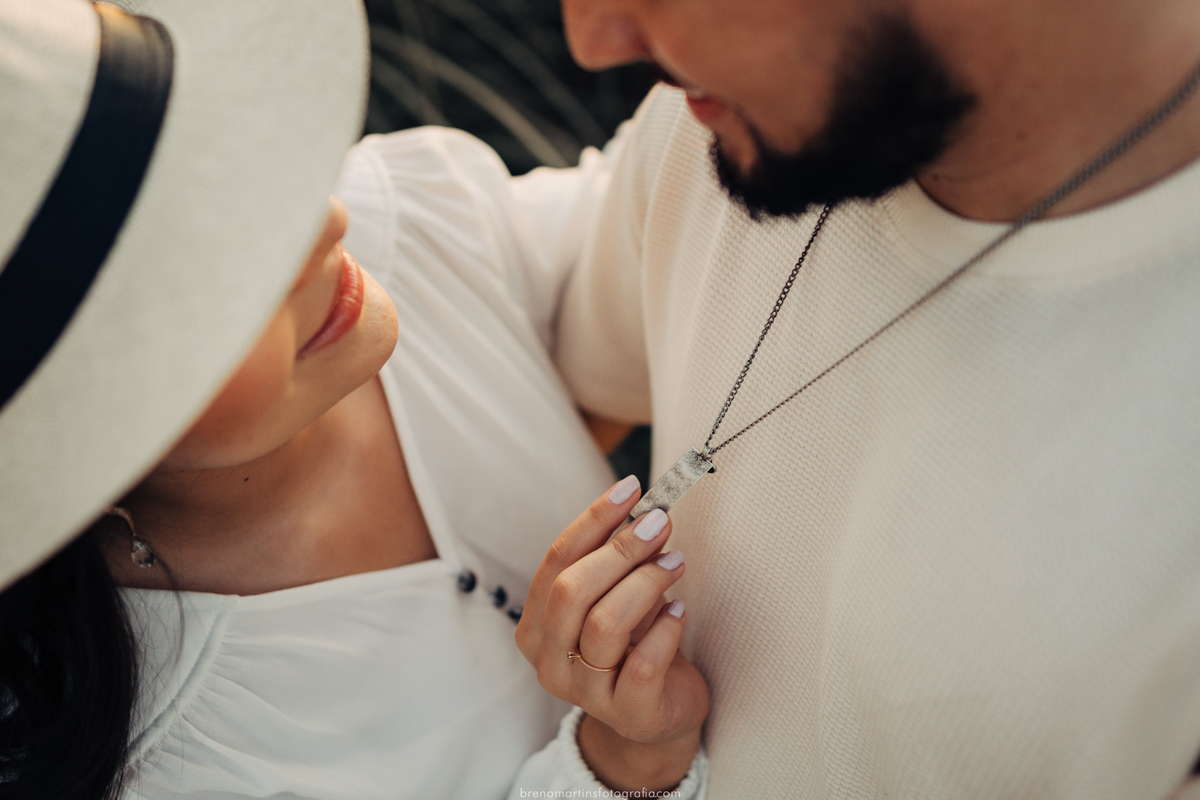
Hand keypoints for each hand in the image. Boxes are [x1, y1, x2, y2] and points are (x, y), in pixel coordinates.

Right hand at [515, 477, 709, 790]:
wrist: (656, 714)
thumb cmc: (633, 646)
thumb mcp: (615, 598)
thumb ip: (617, 562)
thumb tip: (644, 510)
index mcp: (537, 625)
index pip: (557, 560)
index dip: (594, 520)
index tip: (631, 489)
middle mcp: (549, 660)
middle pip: (572, 590)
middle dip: (620, 549)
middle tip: (659, 522)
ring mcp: (585, 693)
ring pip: (605, 624)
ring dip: (645, 583)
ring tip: (675, 563)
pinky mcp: (628, 713)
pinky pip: (643, 664)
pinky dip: (666, 629)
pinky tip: (680, 612)